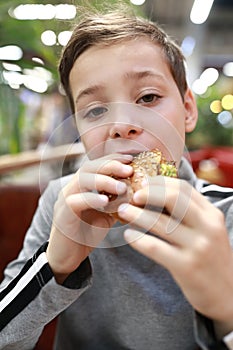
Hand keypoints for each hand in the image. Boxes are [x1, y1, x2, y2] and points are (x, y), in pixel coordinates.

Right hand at [46, 154, 132, 282]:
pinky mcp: (62, 215)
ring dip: (103, 181)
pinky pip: (75, 202)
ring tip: (122, 187)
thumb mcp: (107, 215)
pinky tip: (106, 201)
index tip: (130, 159)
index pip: (97, 165)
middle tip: (128, 170)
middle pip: (89, 168)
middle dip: (110, 166)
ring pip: (82, 181)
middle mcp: (72, 189)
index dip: (113, 159)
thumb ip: (118, 203)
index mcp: (82, 186)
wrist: (67, 257)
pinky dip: (91, 199)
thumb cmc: (87, 233)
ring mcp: (65, 200)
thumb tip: (140, 195)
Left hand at [119, 176, 232, 333]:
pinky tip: (128, 236)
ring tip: (124, 212)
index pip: (184, 188)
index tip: (144, 183)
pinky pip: (155, 248)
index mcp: (212, 215)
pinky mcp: (186, 267)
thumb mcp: (208, 230)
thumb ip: (190, 214)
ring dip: (137, 214)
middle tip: (133, 196)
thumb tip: (157, 196)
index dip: (160, 182)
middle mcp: (207, 227)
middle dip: (149, 193)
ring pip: (160, 222)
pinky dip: (138, 240)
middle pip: (173, 198)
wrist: (229, 294)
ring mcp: (197, 247)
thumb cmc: (212, 258)